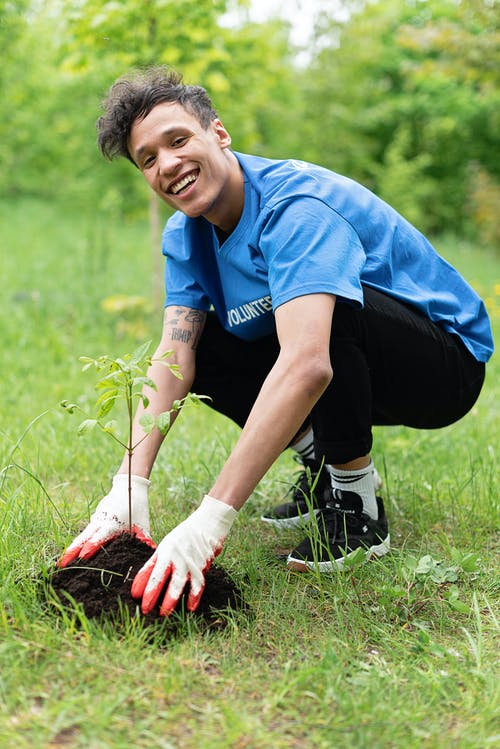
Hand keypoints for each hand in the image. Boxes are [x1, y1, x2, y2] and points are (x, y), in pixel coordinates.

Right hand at [58, 474, 154, 566]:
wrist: (128, 486)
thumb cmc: (137, 506)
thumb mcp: (143, 525)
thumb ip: (144, 541)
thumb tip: (150, 555)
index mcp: (111, 524)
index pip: (98, 537)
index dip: (91, 547)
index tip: (83, 558)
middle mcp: (99, 523)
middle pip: (82, 539)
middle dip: (71, 553)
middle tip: (61, 566)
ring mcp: (95, 520)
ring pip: (81, 536)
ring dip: (71, 549)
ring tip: (62, 564)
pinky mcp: (95, 520)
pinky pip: (84, 533)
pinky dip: (77, 544)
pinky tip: (73, 555)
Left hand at [131, 495, 237, 615]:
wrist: (207, 524)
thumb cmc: (182, 538)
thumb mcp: (165, 547)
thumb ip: (154, 565)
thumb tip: (140, 583)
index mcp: (165, 552)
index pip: (152, 571)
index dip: (144, 584)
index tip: (135, 597)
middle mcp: (177, 558)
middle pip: (164, 579)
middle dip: (154, 595)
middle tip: (145, 611)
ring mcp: (190, 563)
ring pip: (180, 584)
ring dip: (172, 599)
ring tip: (165, 613)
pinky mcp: (203, 567)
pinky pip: (198, 584)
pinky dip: (194, 597)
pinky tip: (190, 608)